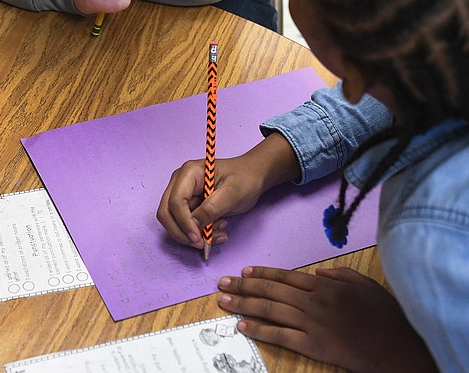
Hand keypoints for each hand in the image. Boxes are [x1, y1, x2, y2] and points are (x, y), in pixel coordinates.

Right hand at [157, 132, 300, 248]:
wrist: (252, 176)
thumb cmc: (245, 179)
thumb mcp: (232, 193)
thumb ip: (211, 209)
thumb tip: (194, 226)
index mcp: (189, 173)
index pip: (175, 201)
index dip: (184, 223)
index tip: (198, 239)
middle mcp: (180, 183)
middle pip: (166, 213)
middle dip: (182, 233)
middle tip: (202, 244)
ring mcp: (182, 194)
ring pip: (174, 222)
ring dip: (193, 234)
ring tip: (220, 233)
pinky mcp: (188, 205)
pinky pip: (185, 225)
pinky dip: (199, 233)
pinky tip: (218, 230)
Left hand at [217, 266, 436, 372]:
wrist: (398, 347)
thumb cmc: (387, 317)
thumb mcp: (366, 286)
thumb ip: (341, 275)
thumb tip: (319, 272)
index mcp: (326, 286)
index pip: (286, 276)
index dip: (262, 273)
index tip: (244, 271)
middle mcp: (314, 301)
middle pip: (271, 290)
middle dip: (243, 286)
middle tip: (221, 283)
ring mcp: (312, 323)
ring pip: (270, 310)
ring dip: (243, 304)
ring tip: (223, 301)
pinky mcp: (313, 345)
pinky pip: (281, 335)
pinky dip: (259, 330)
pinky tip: (242, 326)